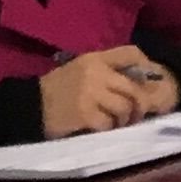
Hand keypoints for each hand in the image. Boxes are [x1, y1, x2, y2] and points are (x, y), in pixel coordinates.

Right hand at [38, 47, 176, 135]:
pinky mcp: (84, 114)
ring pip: (124, 106)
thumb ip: (107, 71)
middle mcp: (96, 73)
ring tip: (119, 122)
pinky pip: (108, 122)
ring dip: (125, 118)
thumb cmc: (58, 88)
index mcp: (95, 59)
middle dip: (140, 104)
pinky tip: (103, 128)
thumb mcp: (81, 69)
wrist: (30, 106)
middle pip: (133, 87)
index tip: (150, 80)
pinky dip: (109, 127)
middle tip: (137, 114)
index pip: (130, 53)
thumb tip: (140, 80)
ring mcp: (90, 94)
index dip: (145, 67)